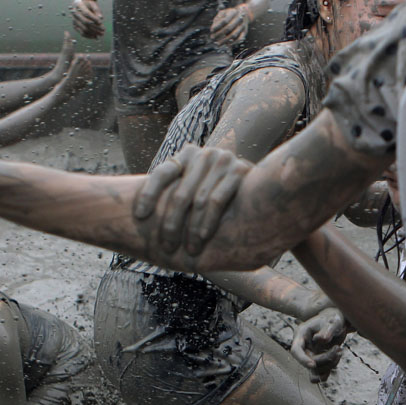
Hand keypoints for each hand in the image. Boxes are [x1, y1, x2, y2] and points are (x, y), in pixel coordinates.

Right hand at [71, 0, 103, 38]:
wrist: (81, 5)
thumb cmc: (88, 4)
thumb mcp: (93, 4)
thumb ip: (97, 10)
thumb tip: (101, 18)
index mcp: (78, 5)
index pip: (86, 13)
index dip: (94, 19)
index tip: (101, 22)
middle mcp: (75, 14)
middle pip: (85, 22)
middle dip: (95, 27)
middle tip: (103, 30)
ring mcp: (74, 20)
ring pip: (84, 28)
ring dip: (93, 33)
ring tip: (101, 34)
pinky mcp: (75, 26)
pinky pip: (82, 33)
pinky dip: (89, 36)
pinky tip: (95, 37)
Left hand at [133, 144, 252, 256]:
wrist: (269, 188)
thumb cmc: (223, 197)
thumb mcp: (196, 191)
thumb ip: (178, 194)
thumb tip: (136, 213)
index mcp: (188, 155)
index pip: (162, 174)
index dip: (147, 195)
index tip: (138, 217)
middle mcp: (204, 154)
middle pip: (179, 193)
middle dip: (170, 224)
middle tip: (165, 247)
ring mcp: (223, 160)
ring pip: (197, 200)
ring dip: (190, 229)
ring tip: (186, 250)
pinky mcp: (241, 171)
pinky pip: (217, 200)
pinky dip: (207, 222)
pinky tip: (202, 238)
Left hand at [210, 4, 251, 45]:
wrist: (244, 14)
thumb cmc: (230, 14)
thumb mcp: (223, 13)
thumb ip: (217, 19)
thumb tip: (213, 29)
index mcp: (233, 12)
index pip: (224, 20)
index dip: (217, 26)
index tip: (211, 30)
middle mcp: (239, 19)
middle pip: (228, 28)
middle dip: (219, 34)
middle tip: (212, 38)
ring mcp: (242, 26)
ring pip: (233, 35)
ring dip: (225, 40)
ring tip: (218, 44)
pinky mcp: (244, 32)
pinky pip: (240, 39)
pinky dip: (233, 43)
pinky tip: (227, 44)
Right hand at [292, 307, 350, 382]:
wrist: (337, 321)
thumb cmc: (333, 318)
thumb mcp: (332, 321)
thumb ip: (327, 330)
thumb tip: (321, 340)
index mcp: (301, 334)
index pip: (295, 351)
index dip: (302, 359)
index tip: (312, 365)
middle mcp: (304, 347)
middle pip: (309, 362)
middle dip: (325, 359)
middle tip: (338, 349)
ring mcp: (310, 355)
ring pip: (315, 371)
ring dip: (329, 365)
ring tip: (339, 351)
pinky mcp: (318, 361)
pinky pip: (321, 373)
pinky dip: (329, 369)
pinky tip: (337, 357)